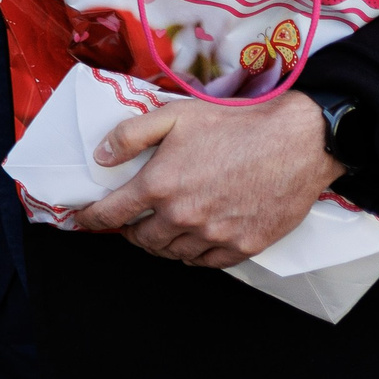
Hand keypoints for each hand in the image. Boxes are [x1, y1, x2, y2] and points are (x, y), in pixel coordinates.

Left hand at [71, 92, 338, 266]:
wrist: (295, 142)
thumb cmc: (234, 124)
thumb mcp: (173, 115)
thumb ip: (129, 136)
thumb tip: (100, 156)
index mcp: (160, 186)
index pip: (111, 214)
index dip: (91, 218)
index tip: (83, 219)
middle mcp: (183, 216)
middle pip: (142, 239)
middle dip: (129, 232)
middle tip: (128, 224)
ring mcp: (215, 235)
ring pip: (173, 252)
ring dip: (160, 244)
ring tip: (158, 232)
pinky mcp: (245, 246)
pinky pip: (208, 263)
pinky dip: (193, 255)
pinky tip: (191, 242)